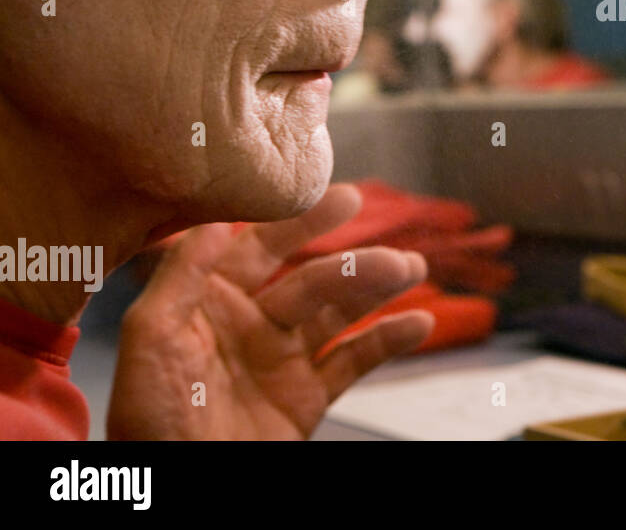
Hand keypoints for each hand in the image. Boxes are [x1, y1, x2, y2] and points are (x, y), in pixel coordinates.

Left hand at [107, 184, 432, 438]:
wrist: (179, 486)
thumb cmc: (150, 420)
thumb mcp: (150, 338)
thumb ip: (182, 274)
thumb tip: (219, 219)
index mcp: (211, 300)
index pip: (261, 246)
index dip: (302, 219)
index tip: (342, 197)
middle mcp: (251, 322)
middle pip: (313, 280)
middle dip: (355, 262)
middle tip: (392, 251)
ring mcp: (282, 359)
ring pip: (340, 311)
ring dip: (378, 288)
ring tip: (412, 270)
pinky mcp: (305, 396)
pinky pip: (354, 360)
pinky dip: (389, 340)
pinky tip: (418, 323)